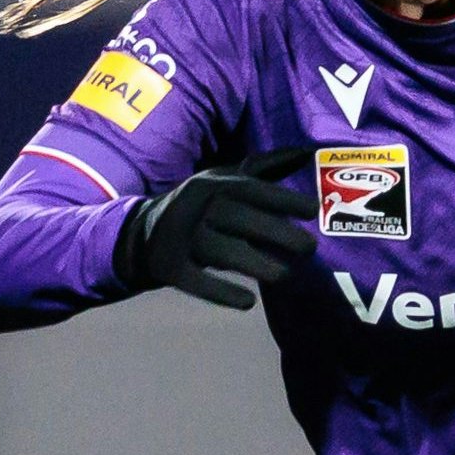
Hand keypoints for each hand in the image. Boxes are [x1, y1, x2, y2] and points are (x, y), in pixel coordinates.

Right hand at [117, 147, 318, 309]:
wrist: (141, 234)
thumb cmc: (201, 207)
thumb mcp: (225, 181)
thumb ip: (264, 169)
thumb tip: (305, 151)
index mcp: (213, 183)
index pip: (252, 189)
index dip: (283, 199)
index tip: (313, 210)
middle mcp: (196, 206)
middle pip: (239, 218)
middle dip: (277, 232)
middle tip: (309, 249)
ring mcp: (180, 237)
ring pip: (221, 250)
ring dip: (255, 264)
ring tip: (284, 276)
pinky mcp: (168, 267)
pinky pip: (196, 281)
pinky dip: (222, 292)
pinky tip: (249, 302)